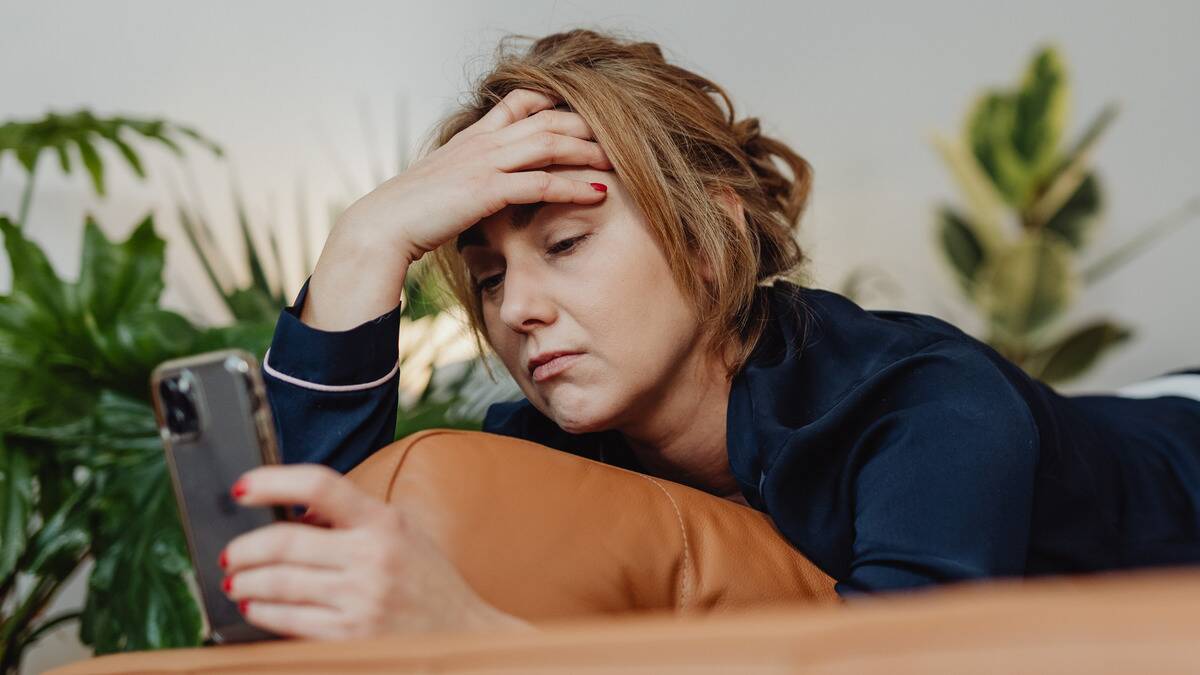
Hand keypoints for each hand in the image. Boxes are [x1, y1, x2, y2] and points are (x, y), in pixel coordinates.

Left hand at [219, 464, 532, 638]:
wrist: (463, 634)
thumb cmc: (430, 582)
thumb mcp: (404, 532)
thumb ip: (356, 516)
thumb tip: (296, 504)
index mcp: (385, 522)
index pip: (319, 485)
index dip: (273, 481)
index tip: (243, 488)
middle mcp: (372, 557)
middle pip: (284, 541)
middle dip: (243, 548)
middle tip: (231, 552)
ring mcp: (360, 600)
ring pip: (278, 583)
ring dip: (245, 581)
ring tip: (236, 580)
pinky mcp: (349, 636)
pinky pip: (288, 620)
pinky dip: (262, 610)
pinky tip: (255, 605)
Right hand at [334, 87, 612, 263]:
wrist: (382, 227)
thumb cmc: (412, 214)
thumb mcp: (444, 185)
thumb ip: (470, 177)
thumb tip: (484, 189)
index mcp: (473, 137)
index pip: (520, 102)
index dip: (555, 104)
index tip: (582, 119)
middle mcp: (483, 142)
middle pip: (547, 119)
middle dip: (585, 128)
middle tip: (616, 141)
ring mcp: (485, 163)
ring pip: (550, 144)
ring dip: (589, 152)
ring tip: (618, 162)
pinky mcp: (488, 190)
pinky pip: (542, 181)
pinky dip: (575, 186)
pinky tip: (599, 193)